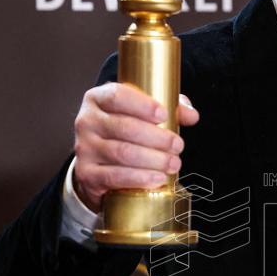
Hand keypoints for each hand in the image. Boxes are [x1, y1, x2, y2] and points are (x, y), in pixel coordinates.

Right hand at [73, 83, 199, 212]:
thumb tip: (192, 116)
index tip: (165, 115)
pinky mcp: (87, 174)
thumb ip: (170, 108)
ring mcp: (84, 148)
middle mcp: (86, 121)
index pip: (117, 96)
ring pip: (122, 152)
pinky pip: (114, 176)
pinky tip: (158, 179)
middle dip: (157, 138)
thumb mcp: (143, 114)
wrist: (100, 166)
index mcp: (97, 99)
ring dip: (153, 159)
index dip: (143, 105)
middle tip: (178, 146)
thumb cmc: (126, 133)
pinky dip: (139, 178)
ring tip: (174, 164)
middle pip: (125, 127)